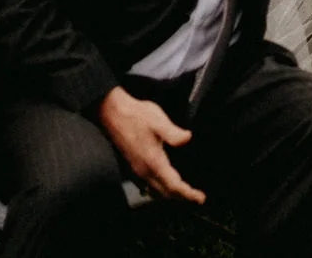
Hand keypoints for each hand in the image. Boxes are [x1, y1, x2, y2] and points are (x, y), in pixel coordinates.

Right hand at [98, 88, 204, 203]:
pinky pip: (149, 184)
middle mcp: (144, 170)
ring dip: (171, 194)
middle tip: (196, 198)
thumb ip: (174, 133)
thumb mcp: (158, 121)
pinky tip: (166, 181)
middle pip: (165, 192)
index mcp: (153, 162)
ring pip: (156, 190)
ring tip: (184, 193)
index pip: (173, 186)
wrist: (111, 113)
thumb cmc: (134, 115)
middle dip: (182, 197)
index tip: (200, 198)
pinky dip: (161, 188)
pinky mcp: (133, 164)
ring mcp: (137, 168)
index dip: (188, 194)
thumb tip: (187, 138)